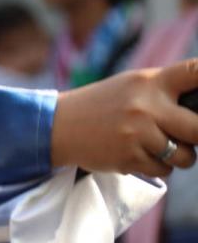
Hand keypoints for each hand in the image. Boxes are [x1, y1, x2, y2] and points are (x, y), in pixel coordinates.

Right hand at [51, 59, 197, 176]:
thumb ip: (166, 89)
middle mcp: (145, 107)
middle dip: (197, 136)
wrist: (58, 127)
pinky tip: (139, 154)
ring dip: (180, 155)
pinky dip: (158, 166)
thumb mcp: (131, 85)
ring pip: (184, 155)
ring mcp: (137, 135)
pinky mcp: (128, 158)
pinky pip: (163, 170)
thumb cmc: (102, 104)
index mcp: (149, 82)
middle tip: (189, 135)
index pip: (195, 72)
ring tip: (161, 146)